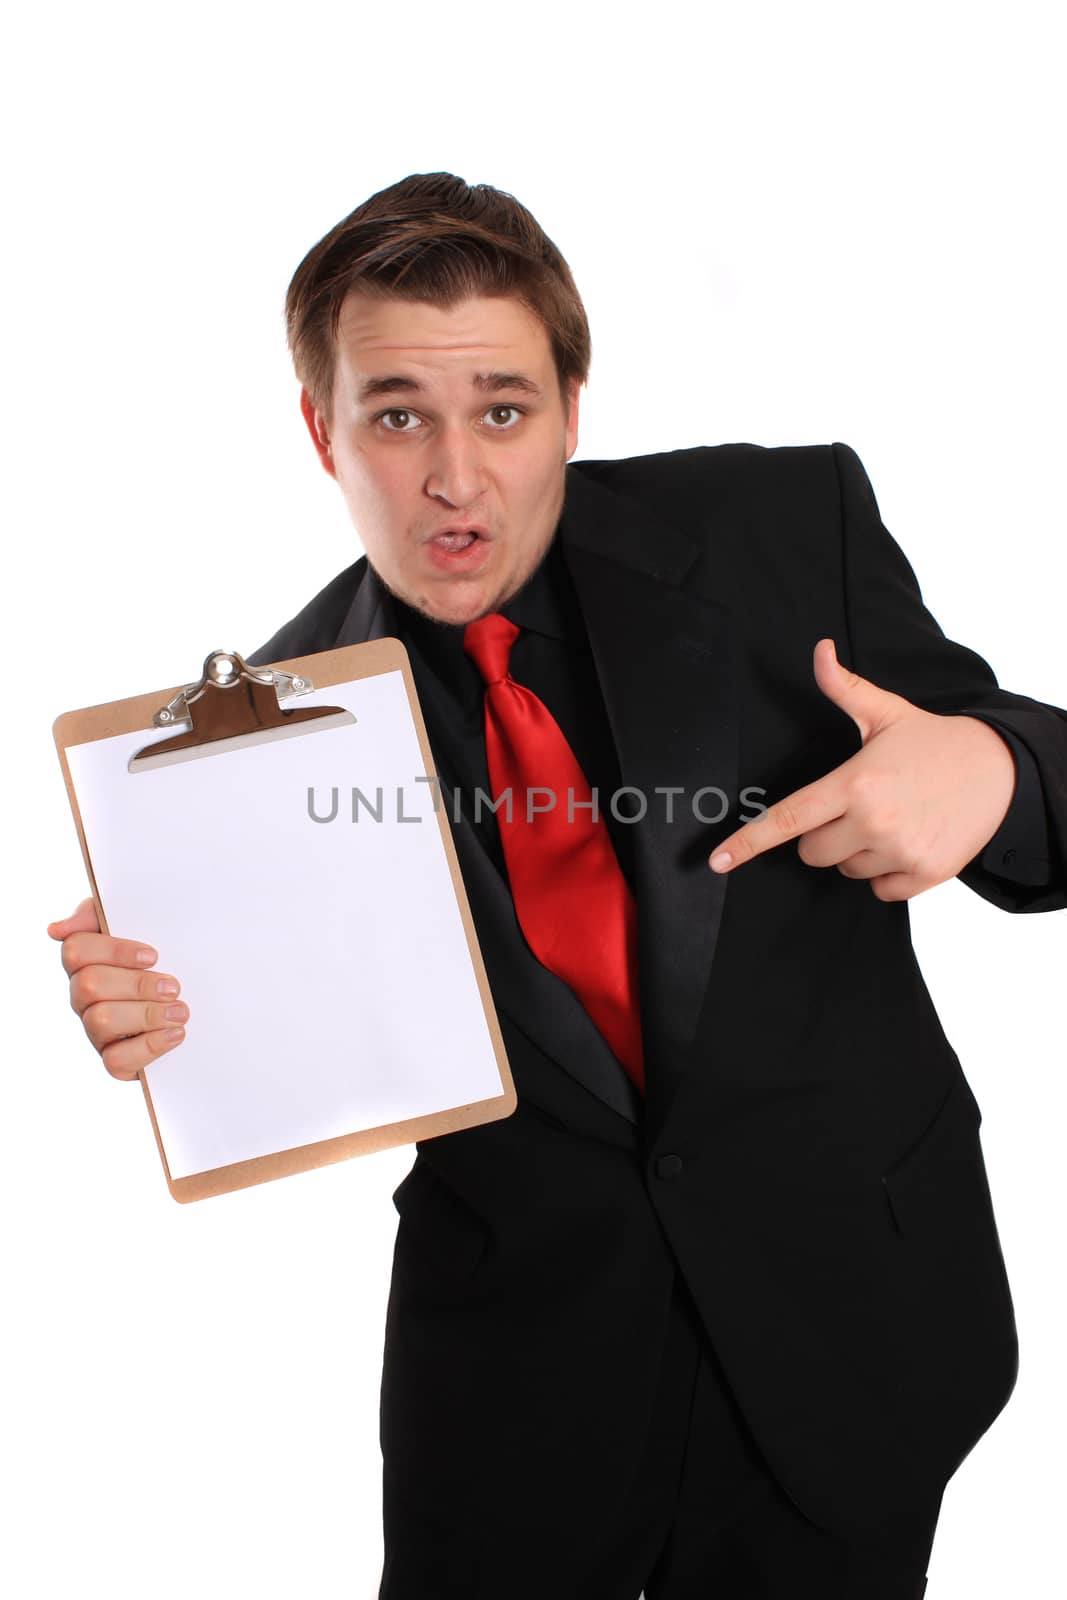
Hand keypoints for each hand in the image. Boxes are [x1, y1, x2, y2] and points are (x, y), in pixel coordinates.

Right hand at [47, 898, 187, 1079]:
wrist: (200, 995)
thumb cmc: (160, 956)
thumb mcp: (138, 924)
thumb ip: (98, 915)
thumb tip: (56, 929)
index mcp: (86, 961)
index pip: (76, 950)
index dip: (114, 952)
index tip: (154, 956)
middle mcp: (83, 997)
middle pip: (89, 985)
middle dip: (137, 985)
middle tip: (174, 986)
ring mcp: (96, 1030)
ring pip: (100, 1020)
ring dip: (146, 1014)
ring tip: (181, 1011)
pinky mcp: (115, 1060)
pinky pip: (115, 1061)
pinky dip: (149, 1047)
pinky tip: (176, 1033)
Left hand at [708, 638, 1017, 901]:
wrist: (1000, 770)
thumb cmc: (934, 742)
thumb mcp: (886, 713)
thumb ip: (844, 688)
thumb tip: (818, 651)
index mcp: (855, 783)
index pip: (789, 818)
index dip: (748, 841)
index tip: (718, 861)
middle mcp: (873, 820)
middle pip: (813, 853)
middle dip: (825, 835)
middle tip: (860, 808)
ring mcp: (899, 850)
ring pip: (847, 871)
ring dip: (859, 852)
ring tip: (892, 819)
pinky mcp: (924, 874)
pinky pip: (881, 890)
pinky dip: (888, 873)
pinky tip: (909, 840)